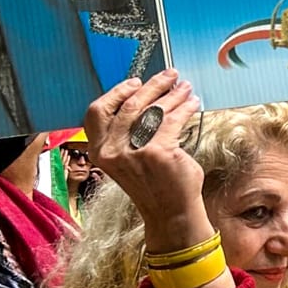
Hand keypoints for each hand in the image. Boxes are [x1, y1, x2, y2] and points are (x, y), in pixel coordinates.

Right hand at [84, 72, 205, 252]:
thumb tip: (145, 96)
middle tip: (169, 76)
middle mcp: (113, 151)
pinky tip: (192, 103)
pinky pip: (172, 119)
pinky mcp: (159, 152)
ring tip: (185, 87)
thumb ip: (127, 132)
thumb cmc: (152, 182)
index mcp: (100, 151)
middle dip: (152, 86)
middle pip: (129, 104)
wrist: (169, 212)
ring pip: (153, 109)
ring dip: (172, 94)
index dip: (116, 92)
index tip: (135, 82)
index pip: (96, 112)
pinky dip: (184, 107)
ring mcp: (135, 151)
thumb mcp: (127, 158)